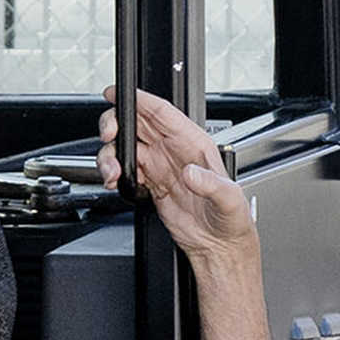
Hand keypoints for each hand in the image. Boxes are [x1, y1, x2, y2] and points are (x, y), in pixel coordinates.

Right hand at [114, 88, 265, 270]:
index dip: (140, 100)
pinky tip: (116, 182)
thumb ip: (211, 184)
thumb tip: (191, 172)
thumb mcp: (229, 199)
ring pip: (127, 145)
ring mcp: (161, 166)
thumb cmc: (231, 220)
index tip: (120, 94)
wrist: (218, 245)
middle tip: (108, 134)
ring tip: (111, 171)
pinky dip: (114, 172)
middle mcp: (175, 151)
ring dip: (111, 154)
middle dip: (117, 123)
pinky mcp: (151, 183)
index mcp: (194, 144)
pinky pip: (125, 168)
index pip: (163, 113)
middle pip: (138, 123)